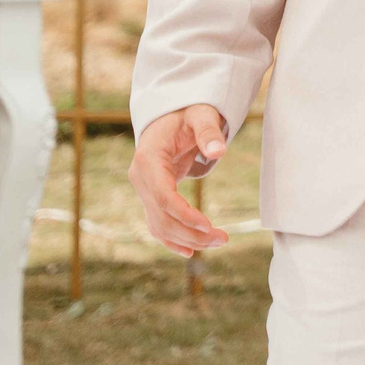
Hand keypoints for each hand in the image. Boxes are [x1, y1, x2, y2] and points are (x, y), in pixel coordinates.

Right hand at [128, 104, 231, 254]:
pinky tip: (191, 251)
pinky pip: (158, 224)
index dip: (184, 214)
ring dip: (187, 238)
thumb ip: (209, 131)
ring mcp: (143, 189)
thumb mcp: (201, 115)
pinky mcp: (151, 197)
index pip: (163, 196)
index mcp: (147, 160)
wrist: (172, 115)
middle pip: (162, 216)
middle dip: (191, 232)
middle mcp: (140, 178)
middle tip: (223, 239)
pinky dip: (173, 239)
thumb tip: (219, 150)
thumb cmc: (188, 113)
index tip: (208, 225)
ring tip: (219, 242)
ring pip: (160, 225)